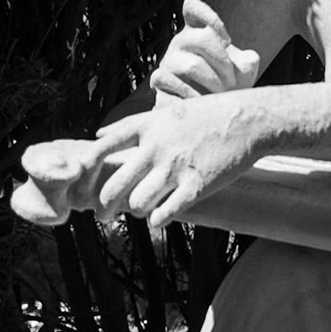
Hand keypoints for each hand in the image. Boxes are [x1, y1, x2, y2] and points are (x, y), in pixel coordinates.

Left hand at [92, 94, 258, 228]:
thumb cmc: (206, 116)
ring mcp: (176, 168)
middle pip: (113, 187)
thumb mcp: (165, 112)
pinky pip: (165, 213)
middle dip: (104, 208)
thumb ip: (130, 124)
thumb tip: (98, 133)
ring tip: (144, 210)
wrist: (248, 120)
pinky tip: (161, 216)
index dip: (86, 173)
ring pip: (137, 203)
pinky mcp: (197, 186)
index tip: (82, 187)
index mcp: (145, 127)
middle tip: (104, 216)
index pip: (101, 150)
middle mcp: (156, 148)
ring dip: (137, 211)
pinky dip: (157, 220)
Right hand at [150, 0, 260, 102]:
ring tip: (221, 94)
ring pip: (190, 66)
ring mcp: (168, 61)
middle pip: (201, 39)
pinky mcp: (159, 80)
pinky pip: (166, 80)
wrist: (211, 112)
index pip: (192, 8)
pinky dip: (189, 94)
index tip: (228, 40)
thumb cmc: (228, 86)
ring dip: (212, 81)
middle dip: (223, 62)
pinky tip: (201, 101)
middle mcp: (180, 42)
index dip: (209, 17)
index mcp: (198, 31)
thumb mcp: (244, 70)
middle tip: (232, 81)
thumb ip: (248, 60)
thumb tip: (249, 59)